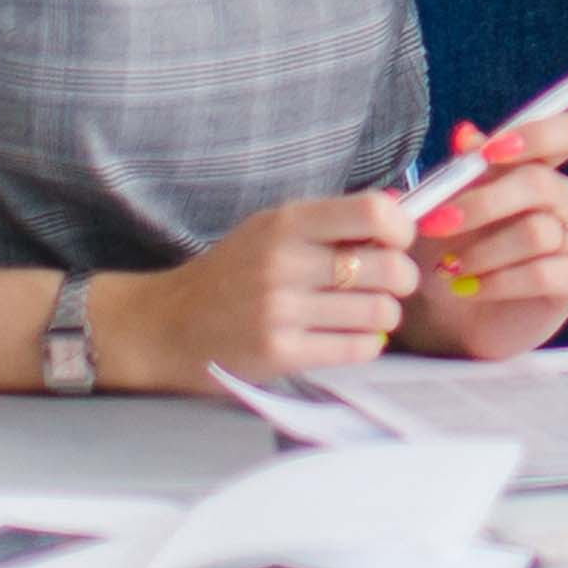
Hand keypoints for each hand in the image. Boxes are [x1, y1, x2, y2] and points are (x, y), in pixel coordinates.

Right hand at [96, 194, 436, 393]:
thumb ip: (329, 223)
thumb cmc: (230, 274)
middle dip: (401, 278)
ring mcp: (281, 312)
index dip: (401, 228)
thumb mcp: (271, 229)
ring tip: (367, 312)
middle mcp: (285, 263)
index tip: (397, 241)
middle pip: (387, 268)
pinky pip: (356, 349)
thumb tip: (399, 216)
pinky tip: (350, 337)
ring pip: (379, 312)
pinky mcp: (279, 355)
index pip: (373, 213)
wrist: (166, 326)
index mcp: (287, 223)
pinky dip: (366, 344)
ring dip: (385, 314)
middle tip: (390, 283)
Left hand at [390, 105, 567, 361]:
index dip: (539, 134)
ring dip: (484, 251)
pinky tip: (472, 288)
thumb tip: (465, 134)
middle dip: (484, 204)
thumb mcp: (444, 209)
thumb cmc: (448, 251)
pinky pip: (544, 272)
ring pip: (539, 231)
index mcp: (539, 168)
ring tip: (449, 268)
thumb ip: (460, 172)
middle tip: (437, 224)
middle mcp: (564, 199)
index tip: (490, 152)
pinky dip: (500, 281)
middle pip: (542, 184)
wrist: (447, 317)